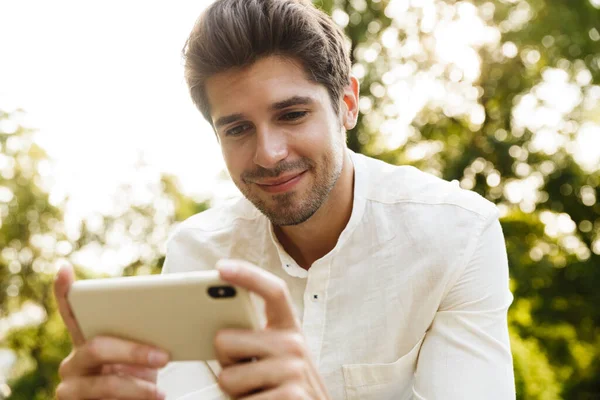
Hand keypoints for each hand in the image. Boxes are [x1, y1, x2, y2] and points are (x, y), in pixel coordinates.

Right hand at [53, 265, 169, 398]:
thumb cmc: (139, 376)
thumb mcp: (143, 352)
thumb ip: (146, 332)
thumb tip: (175, 314)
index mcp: (88, 338)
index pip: (72, 311)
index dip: (64, 291)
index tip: (64, 269)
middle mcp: (74, 360)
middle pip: (97, 347)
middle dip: (133, 351)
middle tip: (164, 356)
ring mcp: (71, 386)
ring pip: (103, 382)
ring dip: (136, 385)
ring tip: (160, 390)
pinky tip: (154, 397)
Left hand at [214, 259, 330, 399]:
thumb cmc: (285, 387)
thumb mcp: (277, 357)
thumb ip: (255, 338)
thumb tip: (219, 329)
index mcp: (290, 329)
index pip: (274, 291)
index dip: (248, 275)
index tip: (221, 268)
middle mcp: (295, 345)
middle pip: (225, 340)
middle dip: (224, 361)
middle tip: (244, 372)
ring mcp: (294, 371)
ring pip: (226, 377)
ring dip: (233, 392)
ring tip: (256, 393)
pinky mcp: (290, 396)